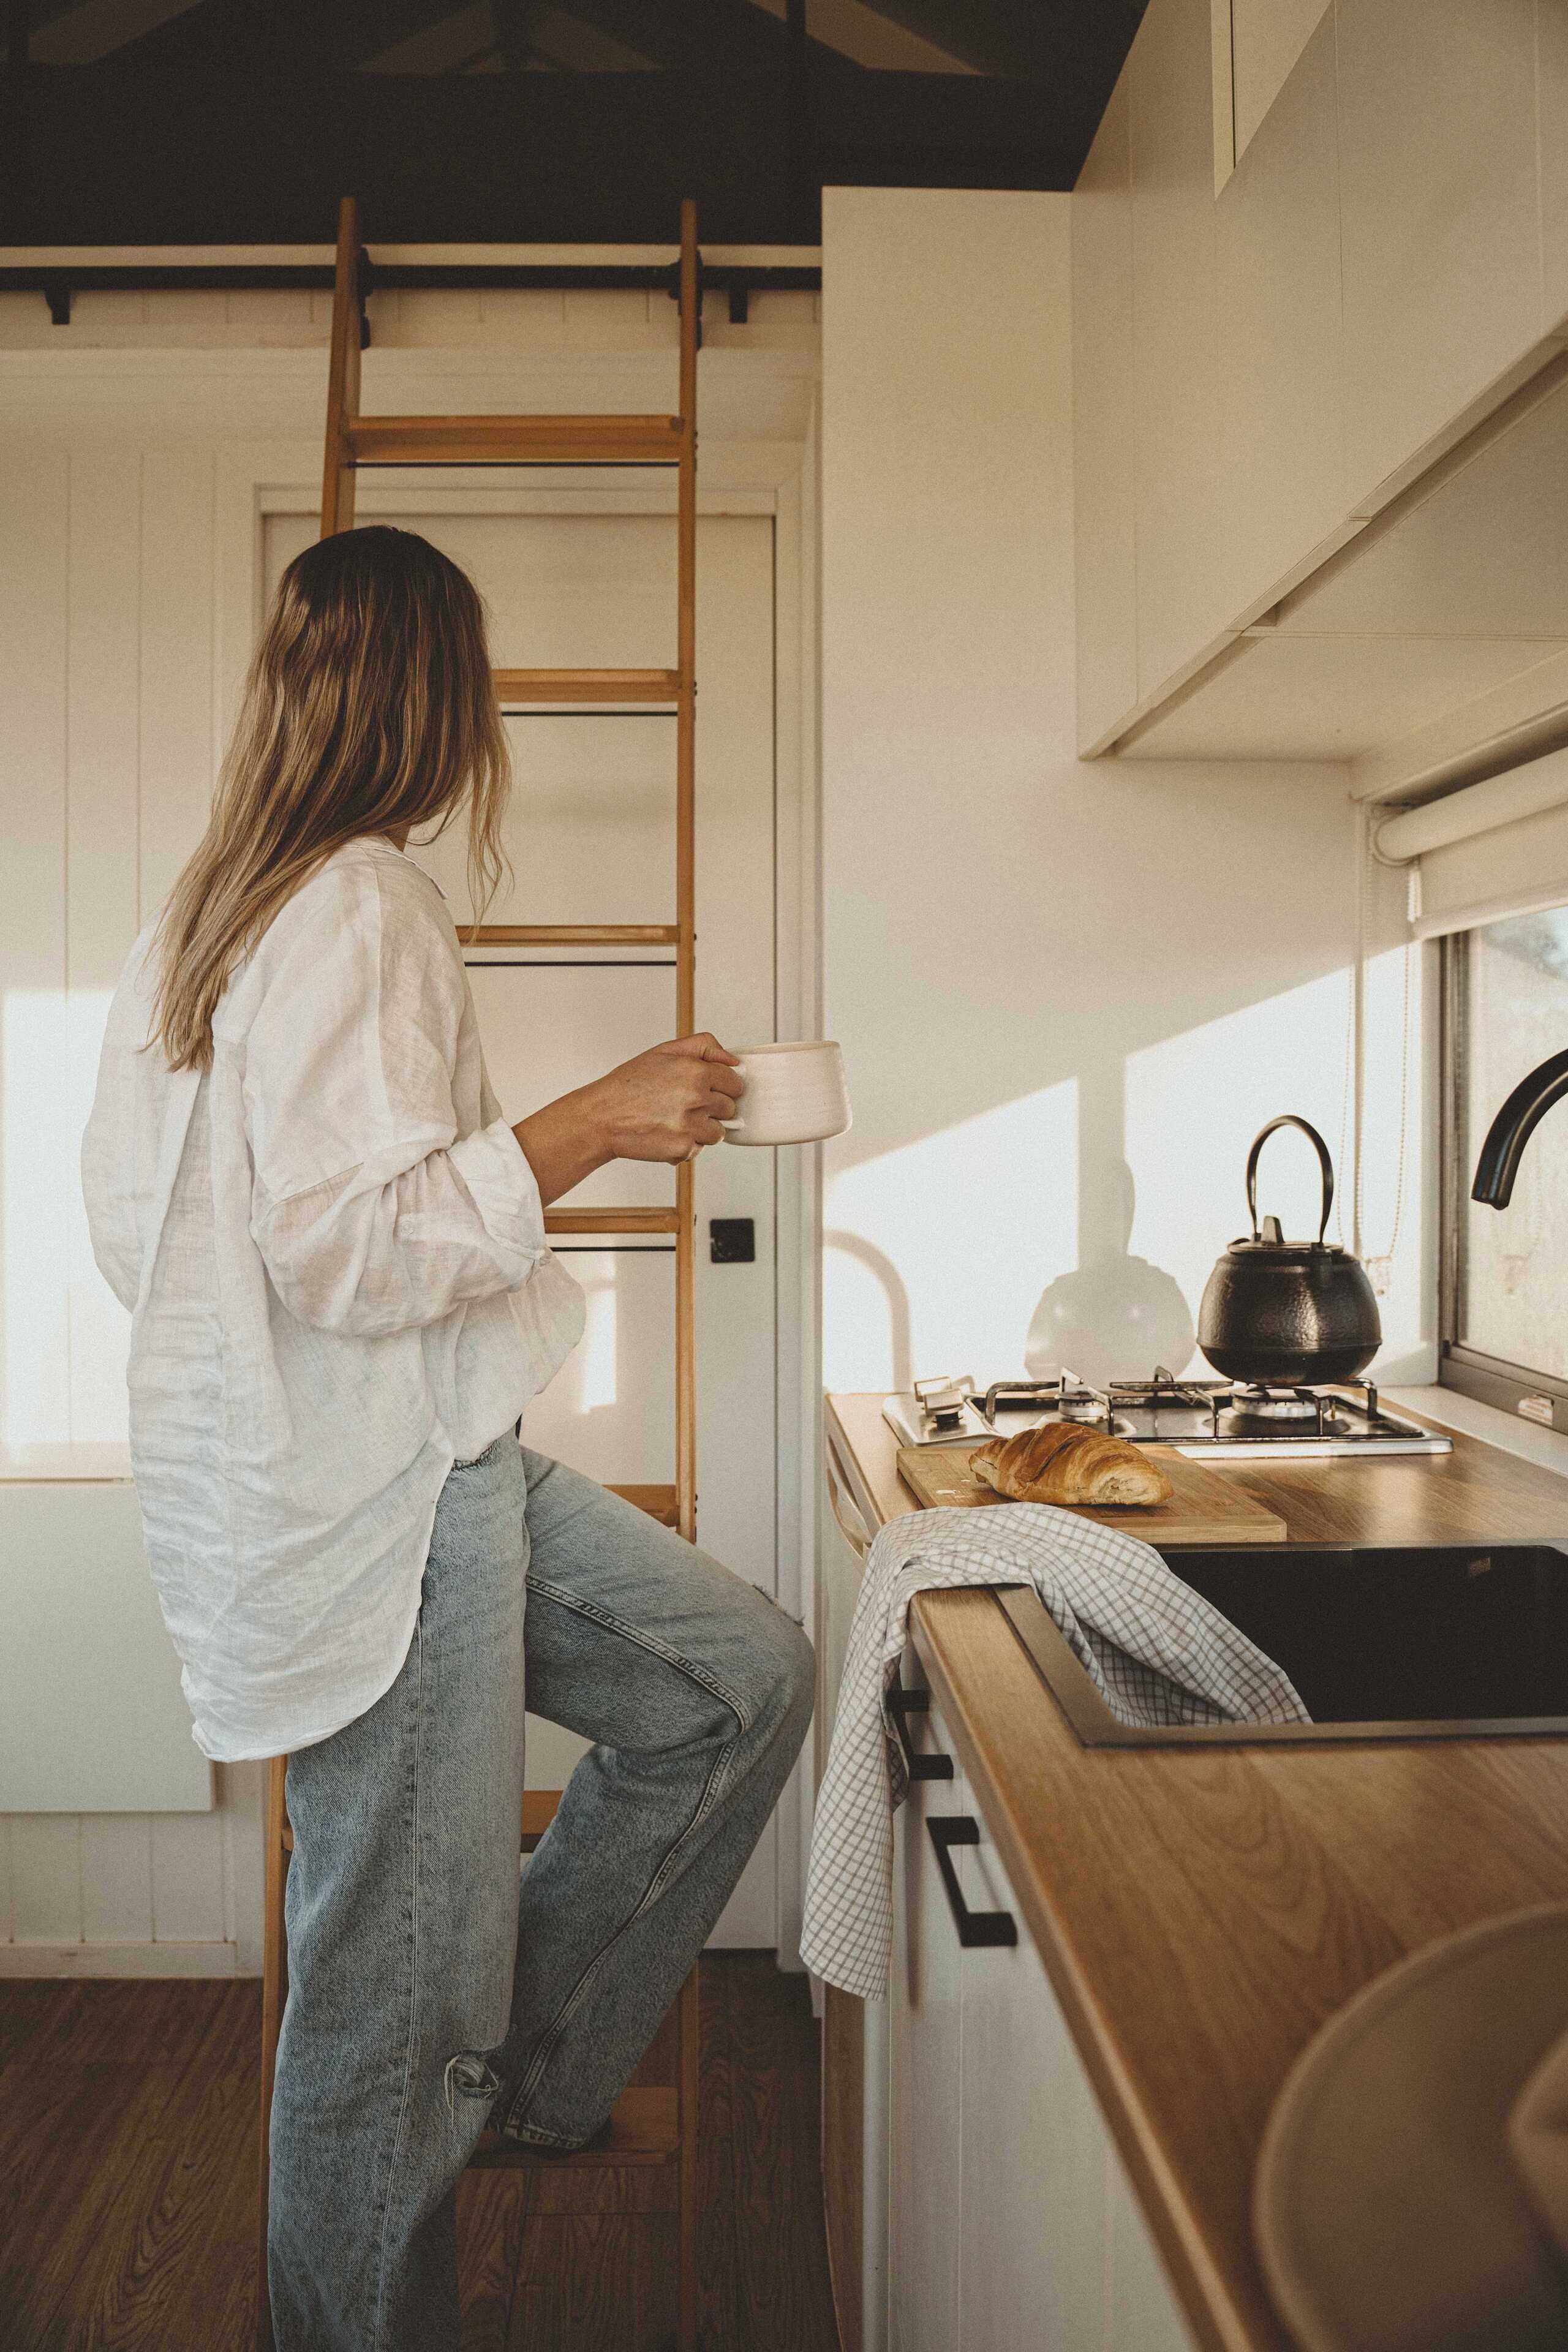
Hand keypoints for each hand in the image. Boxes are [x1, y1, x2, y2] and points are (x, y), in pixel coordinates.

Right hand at [588, 1034, 744, 1164]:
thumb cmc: (630, 1084)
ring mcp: (691, 1126)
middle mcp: (697, 1099)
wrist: (601, 1117)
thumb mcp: (665, 1051)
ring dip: (702, 1128)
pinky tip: (665, 1133)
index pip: (735, 1083)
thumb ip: (704, 1046)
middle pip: (729, 1108)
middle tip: (685, 1104)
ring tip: (675, 1120)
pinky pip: (698, 1148)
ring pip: (717, 1132)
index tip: (707, 1089)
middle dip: (712, 1107)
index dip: (721, 1087)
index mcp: (697, 1072)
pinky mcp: (683, 1148)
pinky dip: (685, 1144)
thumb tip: (733, 1060)